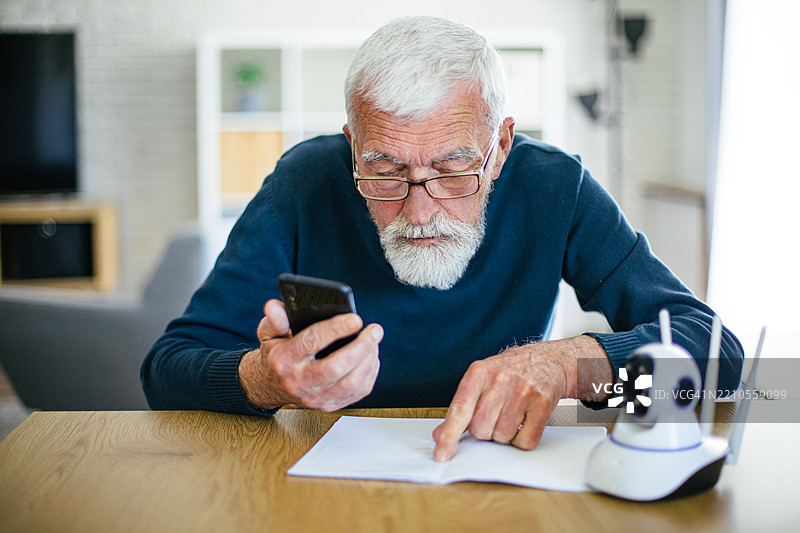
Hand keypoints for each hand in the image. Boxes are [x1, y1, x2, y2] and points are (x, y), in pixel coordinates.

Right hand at [239, 299, 382, 411]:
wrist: (271, 387)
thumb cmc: (276, 355)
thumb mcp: (270, 334)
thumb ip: (275, 319)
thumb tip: (274, 306)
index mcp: (284, 360)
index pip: (311, 342)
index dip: (335, 329)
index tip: (355, 319)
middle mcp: (299, 382)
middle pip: (336, 367)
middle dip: (361, 347)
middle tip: (374, 330)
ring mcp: (314, 397)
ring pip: (350, 383)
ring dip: (368, 360)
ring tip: (374, 341)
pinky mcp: (328, 405)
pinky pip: (356, 392)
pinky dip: (369, 374)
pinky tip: (370, 358)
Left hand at [432, 336, 610, 460]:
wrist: (546, 360)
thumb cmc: (510, 371)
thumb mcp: (480, 380)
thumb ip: (461, 407)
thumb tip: (439, 434)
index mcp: (479, 373)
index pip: (459, 410)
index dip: (449, 435)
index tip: (441, 454)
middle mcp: (500, 380)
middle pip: (480, 430)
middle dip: (485, 430)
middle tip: (495, 414)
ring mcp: (523, 391)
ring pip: (502, 438)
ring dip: (505, 434)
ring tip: (511, 413)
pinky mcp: (542, 403)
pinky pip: (524, 441)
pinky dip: (523, 438)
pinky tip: (525, 419)